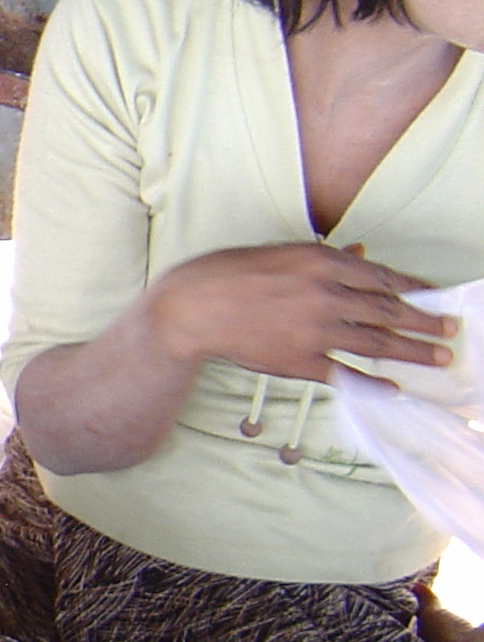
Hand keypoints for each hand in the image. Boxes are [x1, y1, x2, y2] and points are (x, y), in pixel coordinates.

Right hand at [148, 243, 452, 381]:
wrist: (192, 308)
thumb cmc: (231, 274)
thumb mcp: (282, 254)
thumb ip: (325, 258)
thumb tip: (362, 256)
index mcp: (322, 263)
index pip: (382, 278)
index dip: (414, 290)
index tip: (435, 298)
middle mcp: (325, 295)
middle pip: (388, 311)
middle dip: (425, 323)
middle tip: (450, 331)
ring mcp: (314, 331)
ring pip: (375, 342)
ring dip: (412, 352)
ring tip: (438, 358)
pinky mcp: (298, 360)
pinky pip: (344, 373)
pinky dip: (371, 382)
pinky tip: (392, 387)